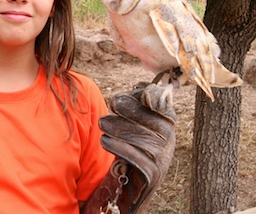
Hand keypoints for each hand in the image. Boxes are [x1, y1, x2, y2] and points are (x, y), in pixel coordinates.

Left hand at [99, 86, 175, 212]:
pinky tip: (104, 140)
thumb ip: (139, 105)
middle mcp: (169, 139)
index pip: (164, 105)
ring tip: (102, 123)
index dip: (154, 96)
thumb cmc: (134, 143)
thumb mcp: (140, 123)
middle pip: (149, 119)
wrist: (133, 184)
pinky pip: (134, 157)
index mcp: (168, 122)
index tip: (138, 91)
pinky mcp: (153, 173)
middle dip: (129, 109)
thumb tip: (142, 88)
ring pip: (139, 137)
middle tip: (112, 102)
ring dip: (118, 127)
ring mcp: (163, 157)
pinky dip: (117, 147)